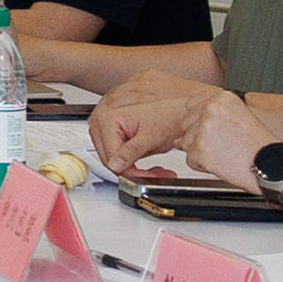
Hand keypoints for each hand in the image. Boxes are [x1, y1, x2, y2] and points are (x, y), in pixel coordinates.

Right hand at [92, 75, 224, 176]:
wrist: (181, 104)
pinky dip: (128, 153)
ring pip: (109, 152)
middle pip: (107, 155)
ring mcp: (104, 116)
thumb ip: (130, 152)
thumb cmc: (170, 114)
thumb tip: (115, 165)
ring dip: (129, 163)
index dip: (130, 171)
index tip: (147, 176)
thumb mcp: (150, 138)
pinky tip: (143, 155)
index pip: (110, 156)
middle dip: (131, 168)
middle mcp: (101, 114)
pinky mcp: (111, 120)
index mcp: (108, 116)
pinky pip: (112, 143)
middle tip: (152, 174)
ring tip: (152, 167)